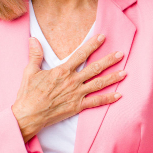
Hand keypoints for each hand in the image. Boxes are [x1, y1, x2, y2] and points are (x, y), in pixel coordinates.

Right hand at [11, 34, 125, 141]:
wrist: (28, 115)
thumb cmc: (28, 94)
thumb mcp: (30, 72)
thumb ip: (35, 55)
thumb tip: (33, 39)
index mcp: (62, 71)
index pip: (80, 55)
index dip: (92, 45)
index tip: (102, 37)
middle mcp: (72, 82)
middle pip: (95, 68)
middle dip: (109, 60)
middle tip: (121, 53)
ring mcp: (76, 95)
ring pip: (98, 84)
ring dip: (113, 78)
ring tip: (125, 72)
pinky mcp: (77, 107)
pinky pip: (95, 102)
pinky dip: (107, 99)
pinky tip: (118, 95)